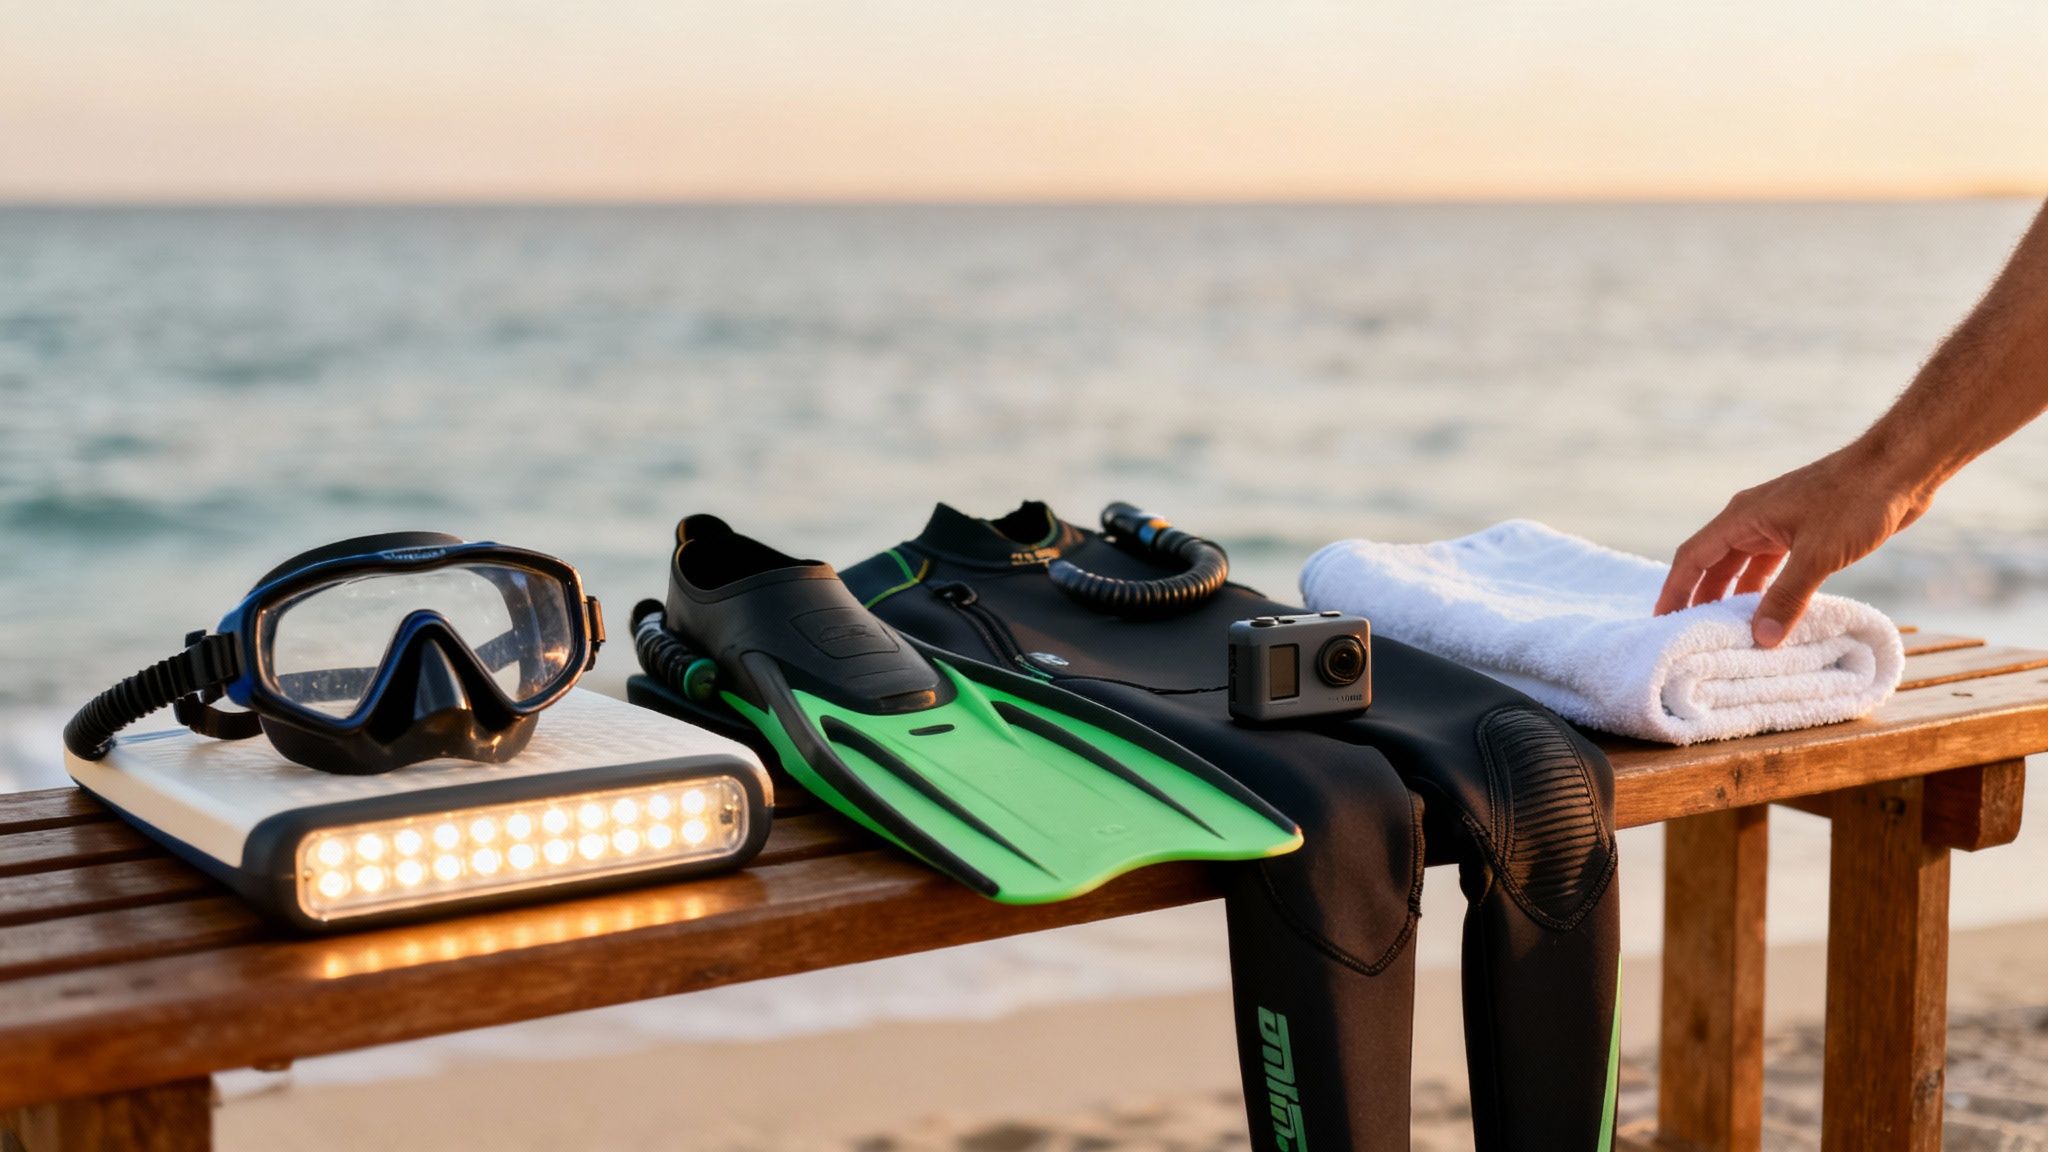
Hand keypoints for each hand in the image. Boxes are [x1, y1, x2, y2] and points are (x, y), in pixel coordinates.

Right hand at [1653, 445, 1932, 646]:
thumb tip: (1761, 639)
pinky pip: (1770, 563)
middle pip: (1713, 562)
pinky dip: (1764, 587)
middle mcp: (1753, 518)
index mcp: (1743, 516)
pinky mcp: (1804, 529)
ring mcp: (1778, 522)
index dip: (1675, 590)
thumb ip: (1786, 598)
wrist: (1901, 469)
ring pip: (1743, 564)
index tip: (1661, 621)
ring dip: (1733, 594)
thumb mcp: (1817, 556)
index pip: (1693, 557)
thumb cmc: (1856, 501)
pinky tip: (1768, 608)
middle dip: (1700, 597)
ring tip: (1725, 628)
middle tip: (1689, 633)